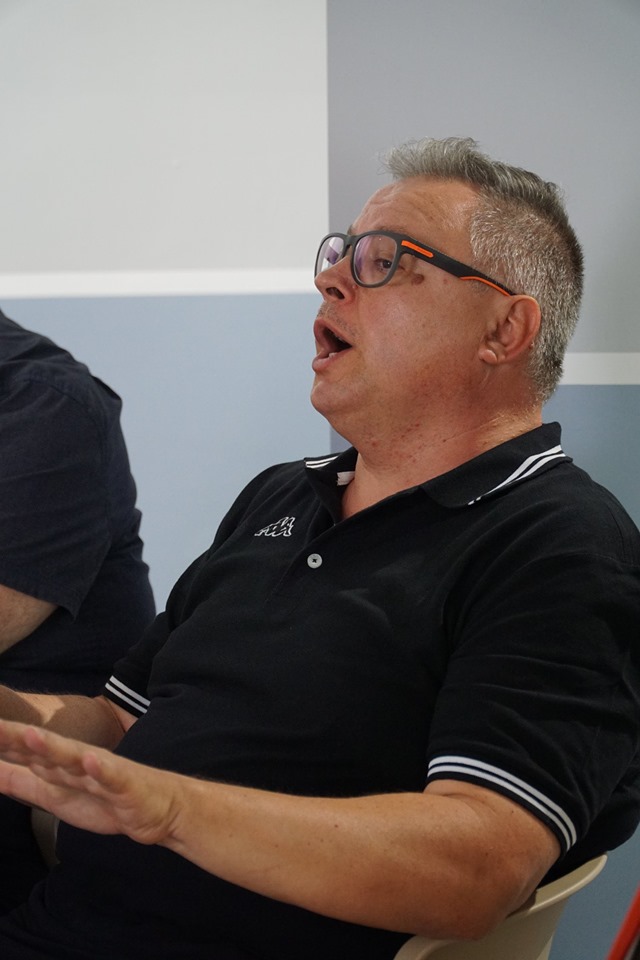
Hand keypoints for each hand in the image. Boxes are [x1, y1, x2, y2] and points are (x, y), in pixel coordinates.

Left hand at [0, 719, 179, 845]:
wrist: (159, 806)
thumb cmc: (106, 799)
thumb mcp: (54, 795)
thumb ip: (21, 781)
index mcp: (58, 764)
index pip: (22, 751)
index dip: (0, 741)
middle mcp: (77, 760)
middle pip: (42, 748)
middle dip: (15, 737)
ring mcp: (101, 770)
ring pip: (74, 758)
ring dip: (53, 746)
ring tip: (31, 735)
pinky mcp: (124, 784)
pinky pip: (111, 776)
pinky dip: (101, 768)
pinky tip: (91, 760)